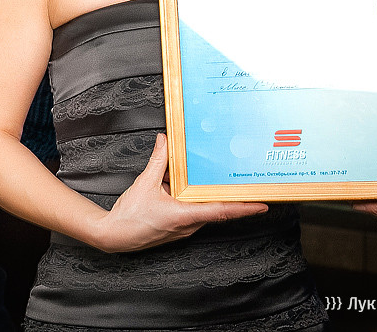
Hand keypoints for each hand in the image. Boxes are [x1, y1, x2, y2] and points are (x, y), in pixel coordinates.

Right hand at [93, 134, 268, 252]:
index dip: (243, 208)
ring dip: (201, 196)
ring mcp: (183, 229)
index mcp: (184, 215)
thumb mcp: (144, 183)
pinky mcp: (176, 229)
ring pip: (201, 210)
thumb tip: (164, 142)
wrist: (114, 235)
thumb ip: (157, 161)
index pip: (221, 211)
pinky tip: (177, 188)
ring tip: (200, 179)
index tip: (262, 205)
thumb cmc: (130, 216)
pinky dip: (189, 200)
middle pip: (214, 208)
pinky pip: (190, 213)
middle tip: (242, 184)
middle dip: (225, 195)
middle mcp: (188, 225)